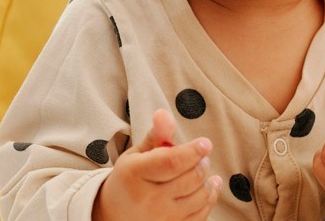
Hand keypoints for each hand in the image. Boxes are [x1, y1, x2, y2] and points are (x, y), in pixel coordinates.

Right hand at [93, 109, 221, 220]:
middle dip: (201, 164)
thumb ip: (155, 136)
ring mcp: (160, 217)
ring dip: (208, 181)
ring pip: (199, 197)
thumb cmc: (129, 180)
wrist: (114, 214)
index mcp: (134, 174)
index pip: (172, 161)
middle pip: (190, 178)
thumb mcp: (136, 155)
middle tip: (201, 157)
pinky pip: (200, 215)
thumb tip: (164, 113)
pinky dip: (209, 199)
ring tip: (204, 170)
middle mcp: (147, 198)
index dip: (193, 151)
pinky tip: (210, 188)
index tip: (205, 143)